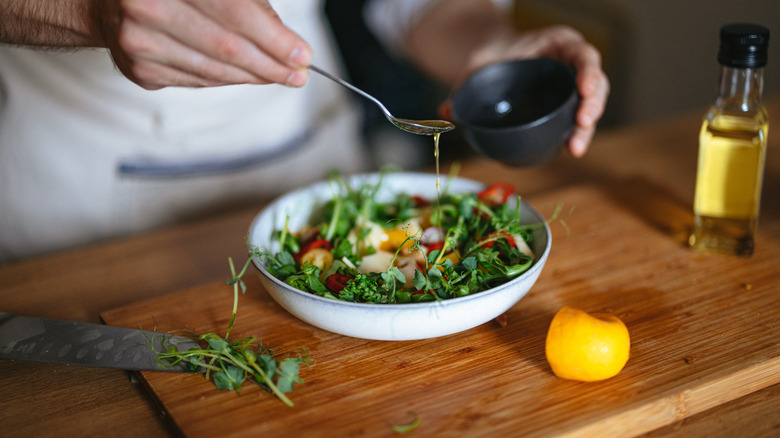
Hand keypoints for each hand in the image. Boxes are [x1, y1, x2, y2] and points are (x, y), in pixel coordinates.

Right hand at [96, 0, 312, 88]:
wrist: (108, 0)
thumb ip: (249, 4)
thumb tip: (288, 44)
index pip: (235, 11)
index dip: (273, 37)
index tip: (301, 54)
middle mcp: (147, 6)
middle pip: (227, 47)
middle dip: (271, 64)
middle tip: (298, 73)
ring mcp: (139, 41)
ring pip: (214, 70)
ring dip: (254, 76)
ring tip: (280, 76)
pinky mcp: (139, 69)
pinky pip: (198, 81)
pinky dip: (228, 80)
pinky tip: (247, 76)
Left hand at [466, 26, 609, 156]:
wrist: (494, 65)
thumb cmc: (493, 61)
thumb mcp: (479, 67)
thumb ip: (464, 86)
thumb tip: (445, 111)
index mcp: (558, 44)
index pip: (583, 54)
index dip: (588, 71)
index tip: (583, 89)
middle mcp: (571, 63)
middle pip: (595, 82)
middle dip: (593, 104)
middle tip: (582, 122)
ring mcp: (572, 87)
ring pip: (592, 104)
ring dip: (587, 126)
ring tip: (575, 146)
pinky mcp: (567, 108)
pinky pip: (577, 120)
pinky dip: (576, 134)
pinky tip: (571, 148)